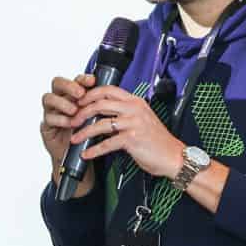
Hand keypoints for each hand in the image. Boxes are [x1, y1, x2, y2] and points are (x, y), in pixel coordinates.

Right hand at [40, 72, 96, 166]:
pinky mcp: (46, 126)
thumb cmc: (89, 135)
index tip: (92, 81)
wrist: (79, 157)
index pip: (75, 80)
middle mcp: (61, 100)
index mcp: (74, 95)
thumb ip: (99, 106)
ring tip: (74, 111)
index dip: (82, 78)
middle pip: (57, 83)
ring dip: (63, 103)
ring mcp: (51, 112)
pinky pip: (48, 117)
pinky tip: (70, 123)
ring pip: (49, 98)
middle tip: (80, 94)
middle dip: (69, 86)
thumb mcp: (97, 118)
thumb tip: (112, 94)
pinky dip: (60, 119)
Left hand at [69, 83, 183, 178]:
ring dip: (84, 132)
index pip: (108, 90)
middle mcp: (134, 109)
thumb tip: (101, 113)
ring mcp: (134, 123)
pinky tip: (86, 154)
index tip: (78, 103)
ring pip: (101, 123)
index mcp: (135, 101)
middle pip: (100, 103)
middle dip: (82, 112)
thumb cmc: (157, 140)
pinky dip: (94, 150)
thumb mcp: (141, 119)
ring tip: (74, 139)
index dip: (90, 95)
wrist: (173, 156)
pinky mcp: (133, 139)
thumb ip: (125, 112)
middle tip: (72, 121)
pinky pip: (107, 143)